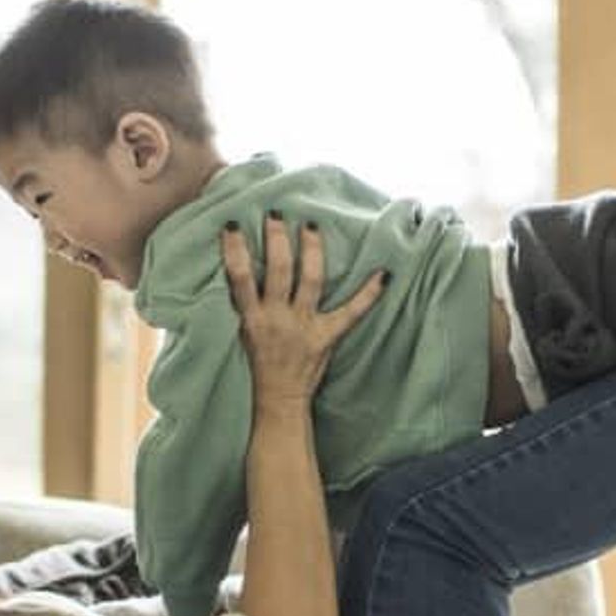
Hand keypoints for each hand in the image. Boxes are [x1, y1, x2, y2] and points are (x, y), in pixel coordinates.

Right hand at [222, 215, 386, 408]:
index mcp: (253, 318)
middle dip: (277, 239)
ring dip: (311, 250)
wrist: (279, 400)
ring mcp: (304, 326)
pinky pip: (352, 312)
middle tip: (276, 215)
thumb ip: (248, 303)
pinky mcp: (327, 337)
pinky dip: (369, 294)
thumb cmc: (260, 364)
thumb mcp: (245, 332)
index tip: (232, 226)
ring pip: (310, 280)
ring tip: (310, 227)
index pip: (239, 278)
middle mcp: (277, 318)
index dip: (235, 251)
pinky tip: (384, 274)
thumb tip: (244, 268)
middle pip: (278, 270)